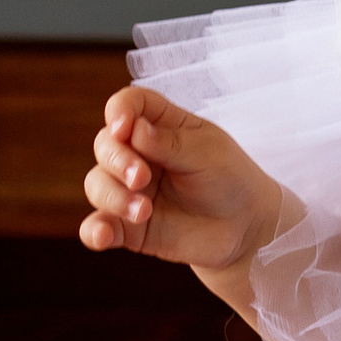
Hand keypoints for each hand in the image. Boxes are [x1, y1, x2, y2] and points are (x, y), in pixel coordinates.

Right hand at [79, 85, 278, 270]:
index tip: (124, 129)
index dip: (119, 111)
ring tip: (143, 211)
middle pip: (105, 145)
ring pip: (97, 185)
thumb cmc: (230, 180)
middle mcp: (138, 154)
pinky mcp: (128, 226)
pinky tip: (103, 236)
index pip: (129, 105)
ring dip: (113, 196)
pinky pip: (97, 226)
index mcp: (161, 125)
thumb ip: (170, 143)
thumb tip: (134, 129)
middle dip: (117, 160)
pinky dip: (94, 231)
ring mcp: (130, 191)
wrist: (246, 229)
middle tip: (142, 178)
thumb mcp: (208, 154)